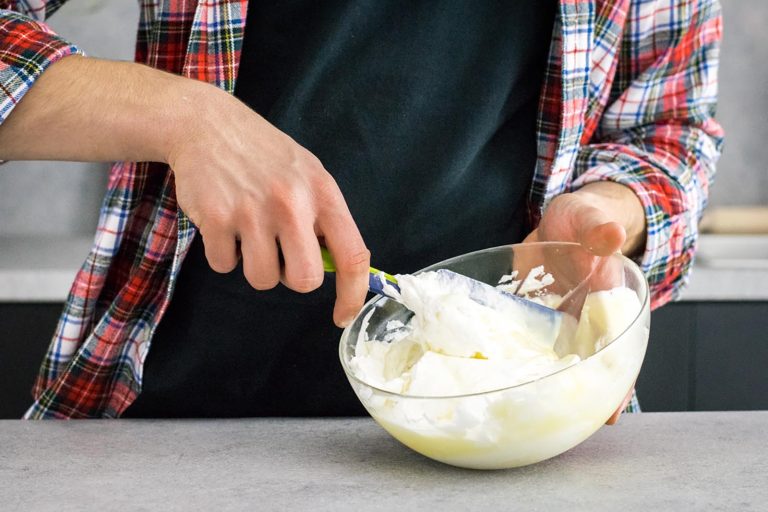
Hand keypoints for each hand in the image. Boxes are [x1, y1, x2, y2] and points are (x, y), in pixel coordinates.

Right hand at [168, 85, 369, 326]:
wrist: (208, 125)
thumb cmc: (265, 155)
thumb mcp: (308, 174)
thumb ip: (323, 219)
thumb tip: (335, 270)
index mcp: (323, 193)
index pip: (352, 255)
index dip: (353, 293)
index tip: (343, 315)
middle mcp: (292, 203)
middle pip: (305, 280)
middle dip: (291, 278)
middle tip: (279, 253)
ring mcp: (253, 211)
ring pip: (262, 279)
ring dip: (253, 265)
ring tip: (248, 231)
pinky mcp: (217, 219)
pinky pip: (224, 266)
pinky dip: (222, 253)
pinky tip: (224, 222)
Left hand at [523, 182, 645, 424]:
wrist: (561, 219)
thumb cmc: (586, 221)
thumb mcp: (594, 219)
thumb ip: (600, 228)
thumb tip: (609, 234)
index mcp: (606, 305)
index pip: (616, 351)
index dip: (617, 384)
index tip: (611, 414)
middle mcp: (580, 321)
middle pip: (582, 367)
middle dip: (576, 397)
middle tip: (562, 428)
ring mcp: (552, 321)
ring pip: (548, 360)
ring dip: (538, 383)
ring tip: (521, 415)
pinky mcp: (525, 314)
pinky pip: (517, 338)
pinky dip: (506, 354)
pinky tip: (488, 373)